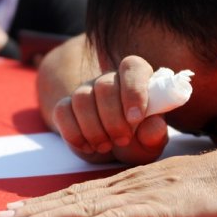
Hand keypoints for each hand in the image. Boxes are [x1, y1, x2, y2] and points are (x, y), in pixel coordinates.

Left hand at [0, 148, 216, 216]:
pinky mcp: (153, 213)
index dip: (45, 202)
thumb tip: (128, 210)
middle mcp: (125, 186)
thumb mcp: (169, 190)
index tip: (16, 211)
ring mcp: (138, 198)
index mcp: (128, 183)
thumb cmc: (212, 186)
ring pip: (81, 210)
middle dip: (32, 211)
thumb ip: (145, 198)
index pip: (78, 192)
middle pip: (70, 200)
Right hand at [53, 55, 167, 164]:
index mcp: (136, 78)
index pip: (132, 67)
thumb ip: (154, 134)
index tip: (135, 119)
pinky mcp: (66, 106)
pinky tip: (87, 147)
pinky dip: (74, 134)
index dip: (133, 91)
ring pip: (81, 99)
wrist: (112, 149)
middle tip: (122, 140)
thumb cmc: (136, 140)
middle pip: (104, 86)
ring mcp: (85, 91)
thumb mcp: (150, 142)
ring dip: (93, 129)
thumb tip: (154, 126)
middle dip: (113, 119)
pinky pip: (62, 112)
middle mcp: (109, 79)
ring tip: (105, 147)